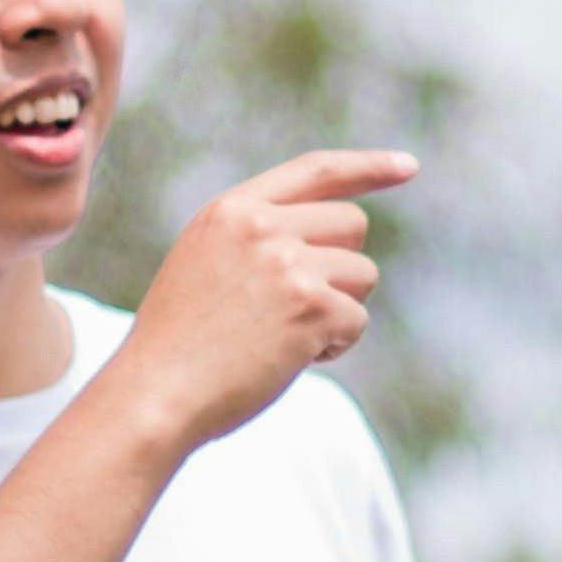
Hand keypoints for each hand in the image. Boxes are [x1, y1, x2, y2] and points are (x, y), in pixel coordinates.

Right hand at [103, 148, 410, 453]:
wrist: (154, 395)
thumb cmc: (178, 345)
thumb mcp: (204, 264)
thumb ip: (256, 238)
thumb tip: (335, 242)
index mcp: (233, 210)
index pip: (315, 170)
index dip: (368, 166)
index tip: (407, 166)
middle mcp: (262, 226)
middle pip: (352, 225)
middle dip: (342, 267)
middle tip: (299, 307)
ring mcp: (288, 264)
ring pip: (362, 275)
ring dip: (338, 311)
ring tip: (283, 338)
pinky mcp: (311, 307)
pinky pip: (357, 321)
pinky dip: (335, 347)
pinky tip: (289, 360)